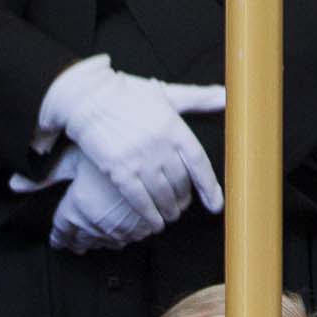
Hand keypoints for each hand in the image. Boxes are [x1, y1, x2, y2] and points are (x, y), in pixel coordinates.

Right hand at [49, 57, 224, 225]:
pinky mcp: (118, 170)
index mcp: (175, 128)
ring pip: (161, 194)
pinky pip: (138, 199)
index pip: (198, 163)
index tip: (215, 204)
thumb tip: (227, 96)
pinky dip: (147, 214)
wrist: (89, 99)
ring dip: (167, 210)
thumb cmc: (127, 95)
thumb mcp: (166, 94)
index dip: (208, 186)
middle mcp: (160, 146)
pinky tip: (153, 222)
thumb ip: (197, 98)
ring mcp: (139, 160)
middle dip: (183, 200)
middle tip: (182, 208)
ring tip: (169, 217)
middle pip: (180, 182)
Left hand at [50, 154, 160, 252]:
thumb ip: (52, 174)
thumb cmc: (108, 149)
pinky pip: (130, 238)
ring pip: (107, 243)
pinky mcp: (142, 226)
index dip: (58, 239)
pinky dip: (125, 236)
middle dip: (78, 243)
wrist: (150, 154)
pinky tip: (124, 231)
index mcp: (73, 209)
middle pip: (82, 242)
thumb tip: (19, 183)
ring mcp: (118, 227)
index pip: (60, 234)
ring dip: (102, 241)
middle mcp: (93, 223)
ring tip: (100, 241)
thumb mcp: (75, 158)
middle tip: (77, 245)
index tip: (58, 242)